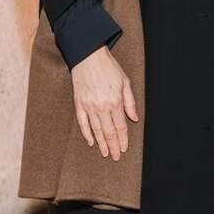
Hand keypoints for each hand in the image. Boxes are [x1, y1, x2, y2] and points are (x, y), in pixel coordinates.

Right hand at [70, 45, 138, 160]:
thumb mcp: (125, 82)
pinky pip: (83, 123)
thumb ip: (130, 102)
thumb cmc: (109, 68)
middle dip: (113, 146)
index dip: (123, 140)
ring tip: (105, 154)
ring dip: (101, 144)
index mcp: (115, 102)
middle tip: (115, 157)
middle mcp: (102, 107)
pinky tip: (91, 142)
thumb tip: (134, 118)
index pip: (121, 127)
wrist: (88, 56)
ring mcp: (89, 106)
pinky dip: (87, 134)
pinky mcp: (79, 103)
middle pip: (109, 132)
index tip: (124, 149)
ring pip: (96, 130)